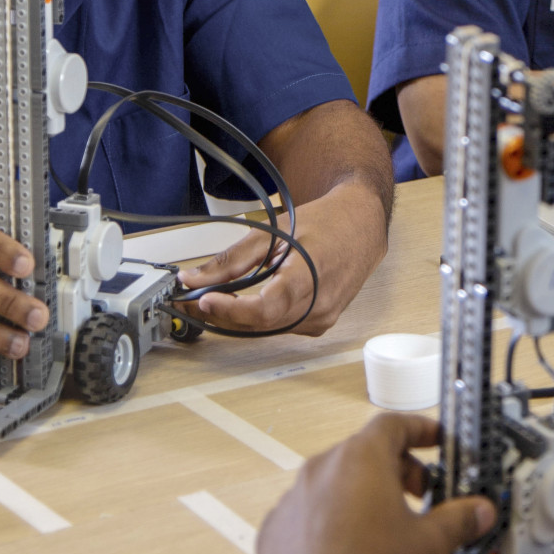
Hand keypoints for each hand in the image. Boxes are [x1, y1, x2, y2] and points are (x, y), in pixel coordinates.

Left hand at [178, 179, 387, 335]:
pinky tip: (242, 304)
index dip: (232, 310)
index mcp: (309, 276)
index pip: (266, 309)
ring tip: (212, 300)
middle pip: (260, 324)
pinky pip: (279, 328)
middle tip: (191, 300)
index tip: (204, 299)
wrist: (362, 227)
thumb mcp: (274, 231)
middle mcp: (319, 305)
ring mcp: (322, 318)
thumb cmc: (325, 223)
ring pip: (267, 330)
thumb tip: (194, 278)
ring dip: (236, 319)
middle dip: (221, 314)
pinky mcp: (319, 324)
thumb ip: (232, 259)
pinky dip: (256, 319)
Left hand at [257, 412, 495, 553]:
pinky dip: (328, 526)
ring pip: (331, 486)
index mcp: (360, 460)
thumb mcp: (430, 545)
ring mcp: (291, 503)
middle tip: (419, 494)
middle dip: (395, 470)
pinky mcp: (273, 535)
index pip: (392, 425)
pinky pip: (306, 518)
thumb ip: (458, 521)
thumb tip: (478, 512)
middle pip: (362, 454)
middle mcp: (319, 472)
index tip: (434, 439)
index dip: (419, 429)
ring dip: (360, 499)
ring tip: (384, 531)